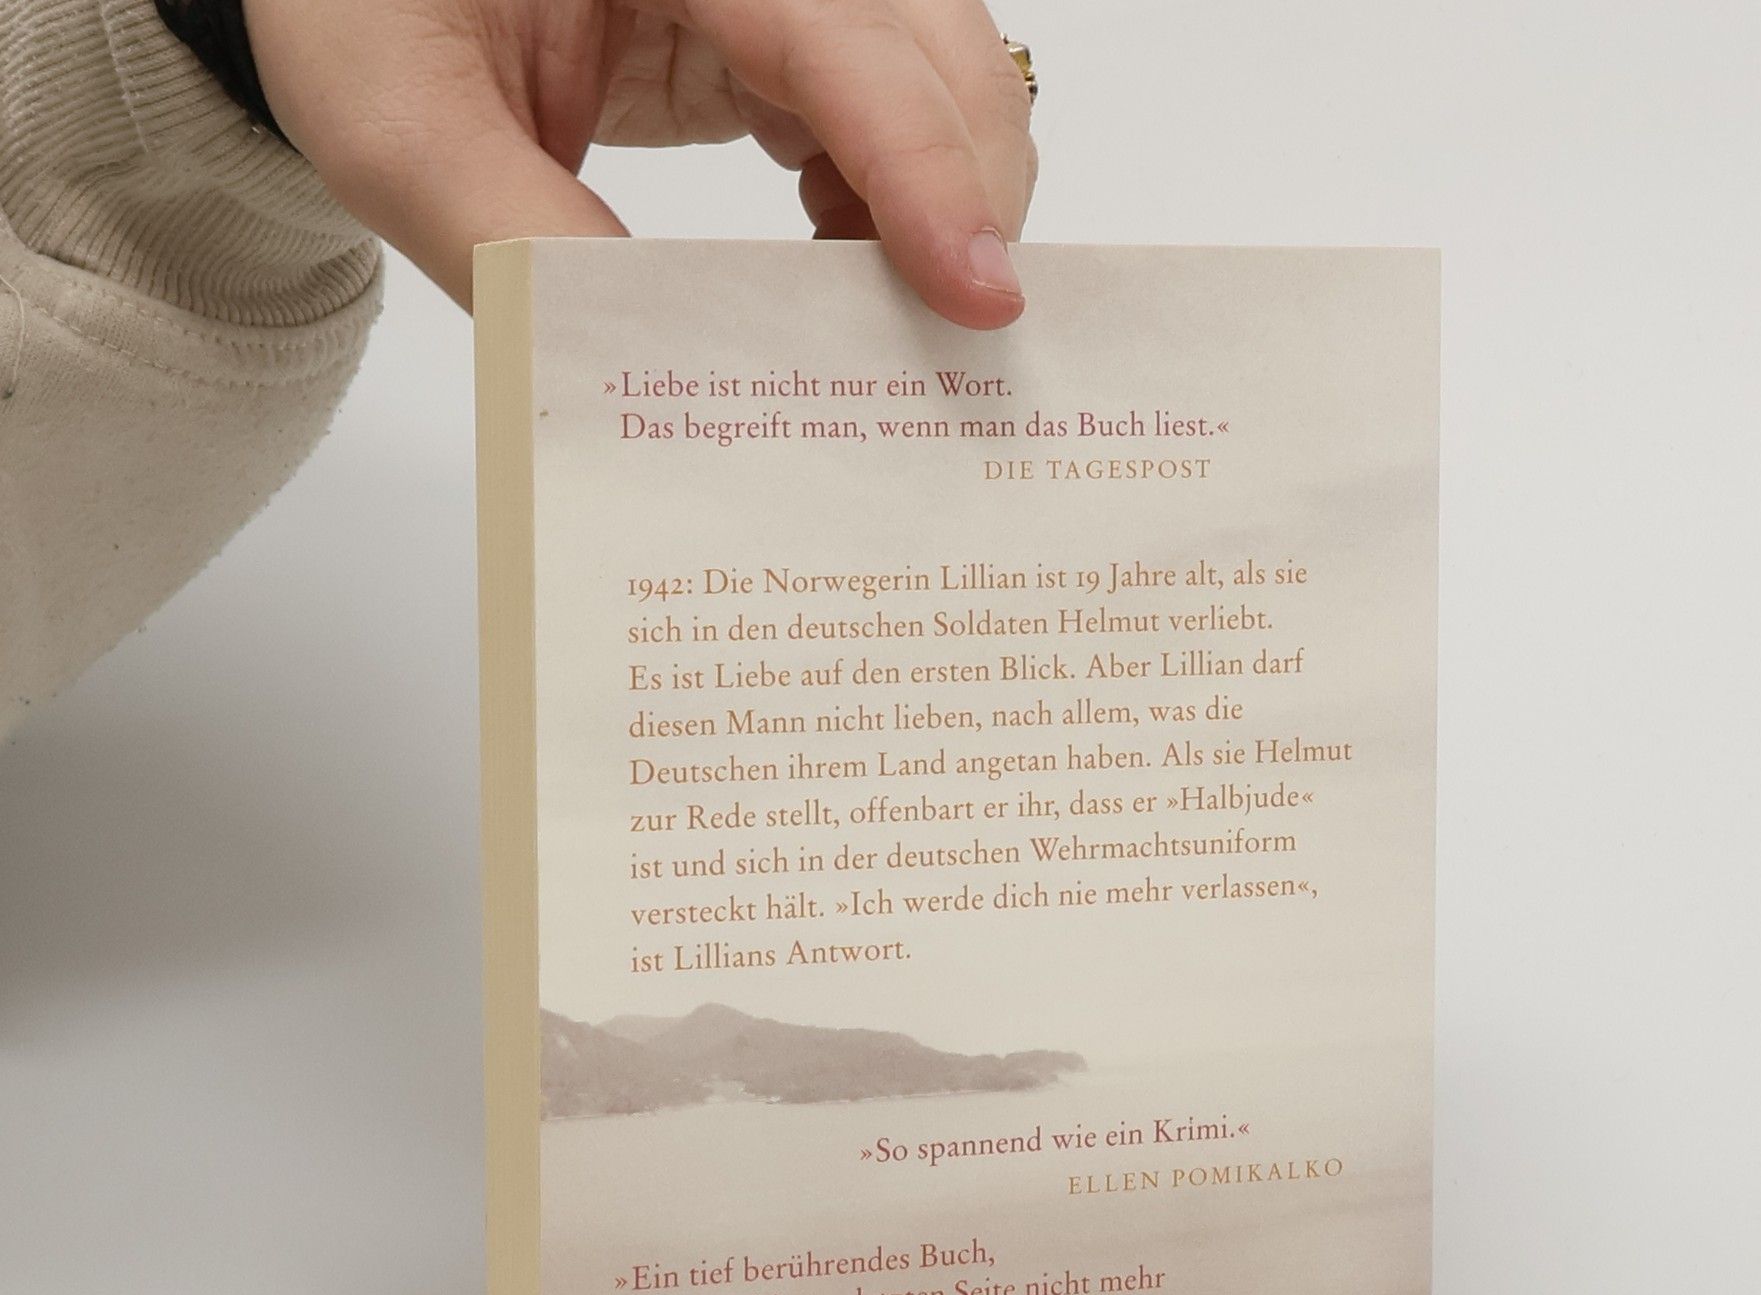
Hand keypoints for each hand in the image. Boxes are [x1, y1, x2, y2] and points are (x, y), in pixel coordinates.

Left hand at [243, 0, 1037, 327]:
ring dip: (940, 205)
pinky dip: (894, 201)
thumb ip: (518, 238)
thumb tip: (670, 372)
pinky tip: (833, 268)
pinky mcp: (781, 27)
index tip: (976, 301)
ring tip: (876, 315)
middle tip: (953, 344)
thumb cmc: (363, 16)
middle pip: (937, 48)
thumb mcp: (399, 129)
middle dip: (967, 196)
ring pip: (937, 77)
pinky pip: (888, 109)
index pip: (845, 41)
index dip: (926, 170)